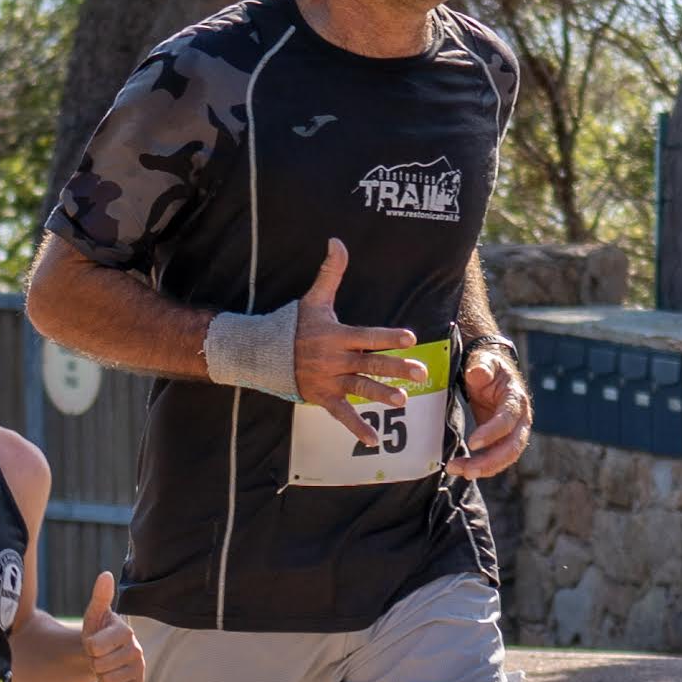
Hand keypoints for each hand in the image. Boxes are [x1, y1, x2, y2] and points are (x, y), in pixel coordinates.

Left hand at [79, 571, 144, 681]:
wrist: (103, 653)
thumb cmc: (98, 631)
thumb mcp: (94, 614)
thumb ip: (100, 596)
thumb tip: (105, 575)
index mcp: (125, 631)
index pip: (94, 647)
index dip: (88, 646)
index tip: (94, 641)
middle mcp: (137, 649)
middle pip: (99, 665)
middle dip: (93, 661)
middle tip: (99, 654)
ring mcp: (139, 667)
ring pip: (106, 679)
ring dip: (99, 674)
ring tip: (105, 664)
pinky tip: (109, 676)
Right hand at [291, 239, 428, 447]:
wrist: (262, 353)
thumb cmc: (293, 324)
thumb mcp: (313, 299)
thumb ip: (330, 273)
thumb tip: (337, 240)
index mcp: (336, 335)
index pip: (367, 336)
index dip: (388, 337)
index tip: (410, 338)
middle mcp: (334, 359)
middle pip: (369, 365)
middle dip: (395, 369)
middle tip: (419, 373)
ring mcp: (329, 381)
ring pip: (359, 389)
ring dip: (380, 396)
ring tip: (402, 401)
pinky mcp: (322, 398)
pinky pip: (341, 416)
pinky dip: (357, 428)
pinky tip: (375, 441)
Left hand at [449, 346, 531, 478]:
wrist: (494, 374)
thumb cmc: (488, 367)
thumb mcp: (485, 361)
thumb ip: (482, 366)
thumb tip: (478, 373)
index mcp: (516, 399)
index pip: (508, 419)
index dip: (492, 432)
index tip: (472, 443)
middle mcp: (521, 420)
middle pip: (513, 446)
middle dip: (491, 461)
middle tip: (468, 470)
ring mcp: (514, 433)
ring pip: (506, 457)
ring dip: (485, 468)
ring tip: (459, 471)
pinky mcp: (504, 441)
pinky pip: (497, 459)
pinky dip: (481, 467)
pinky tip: (462, 470)